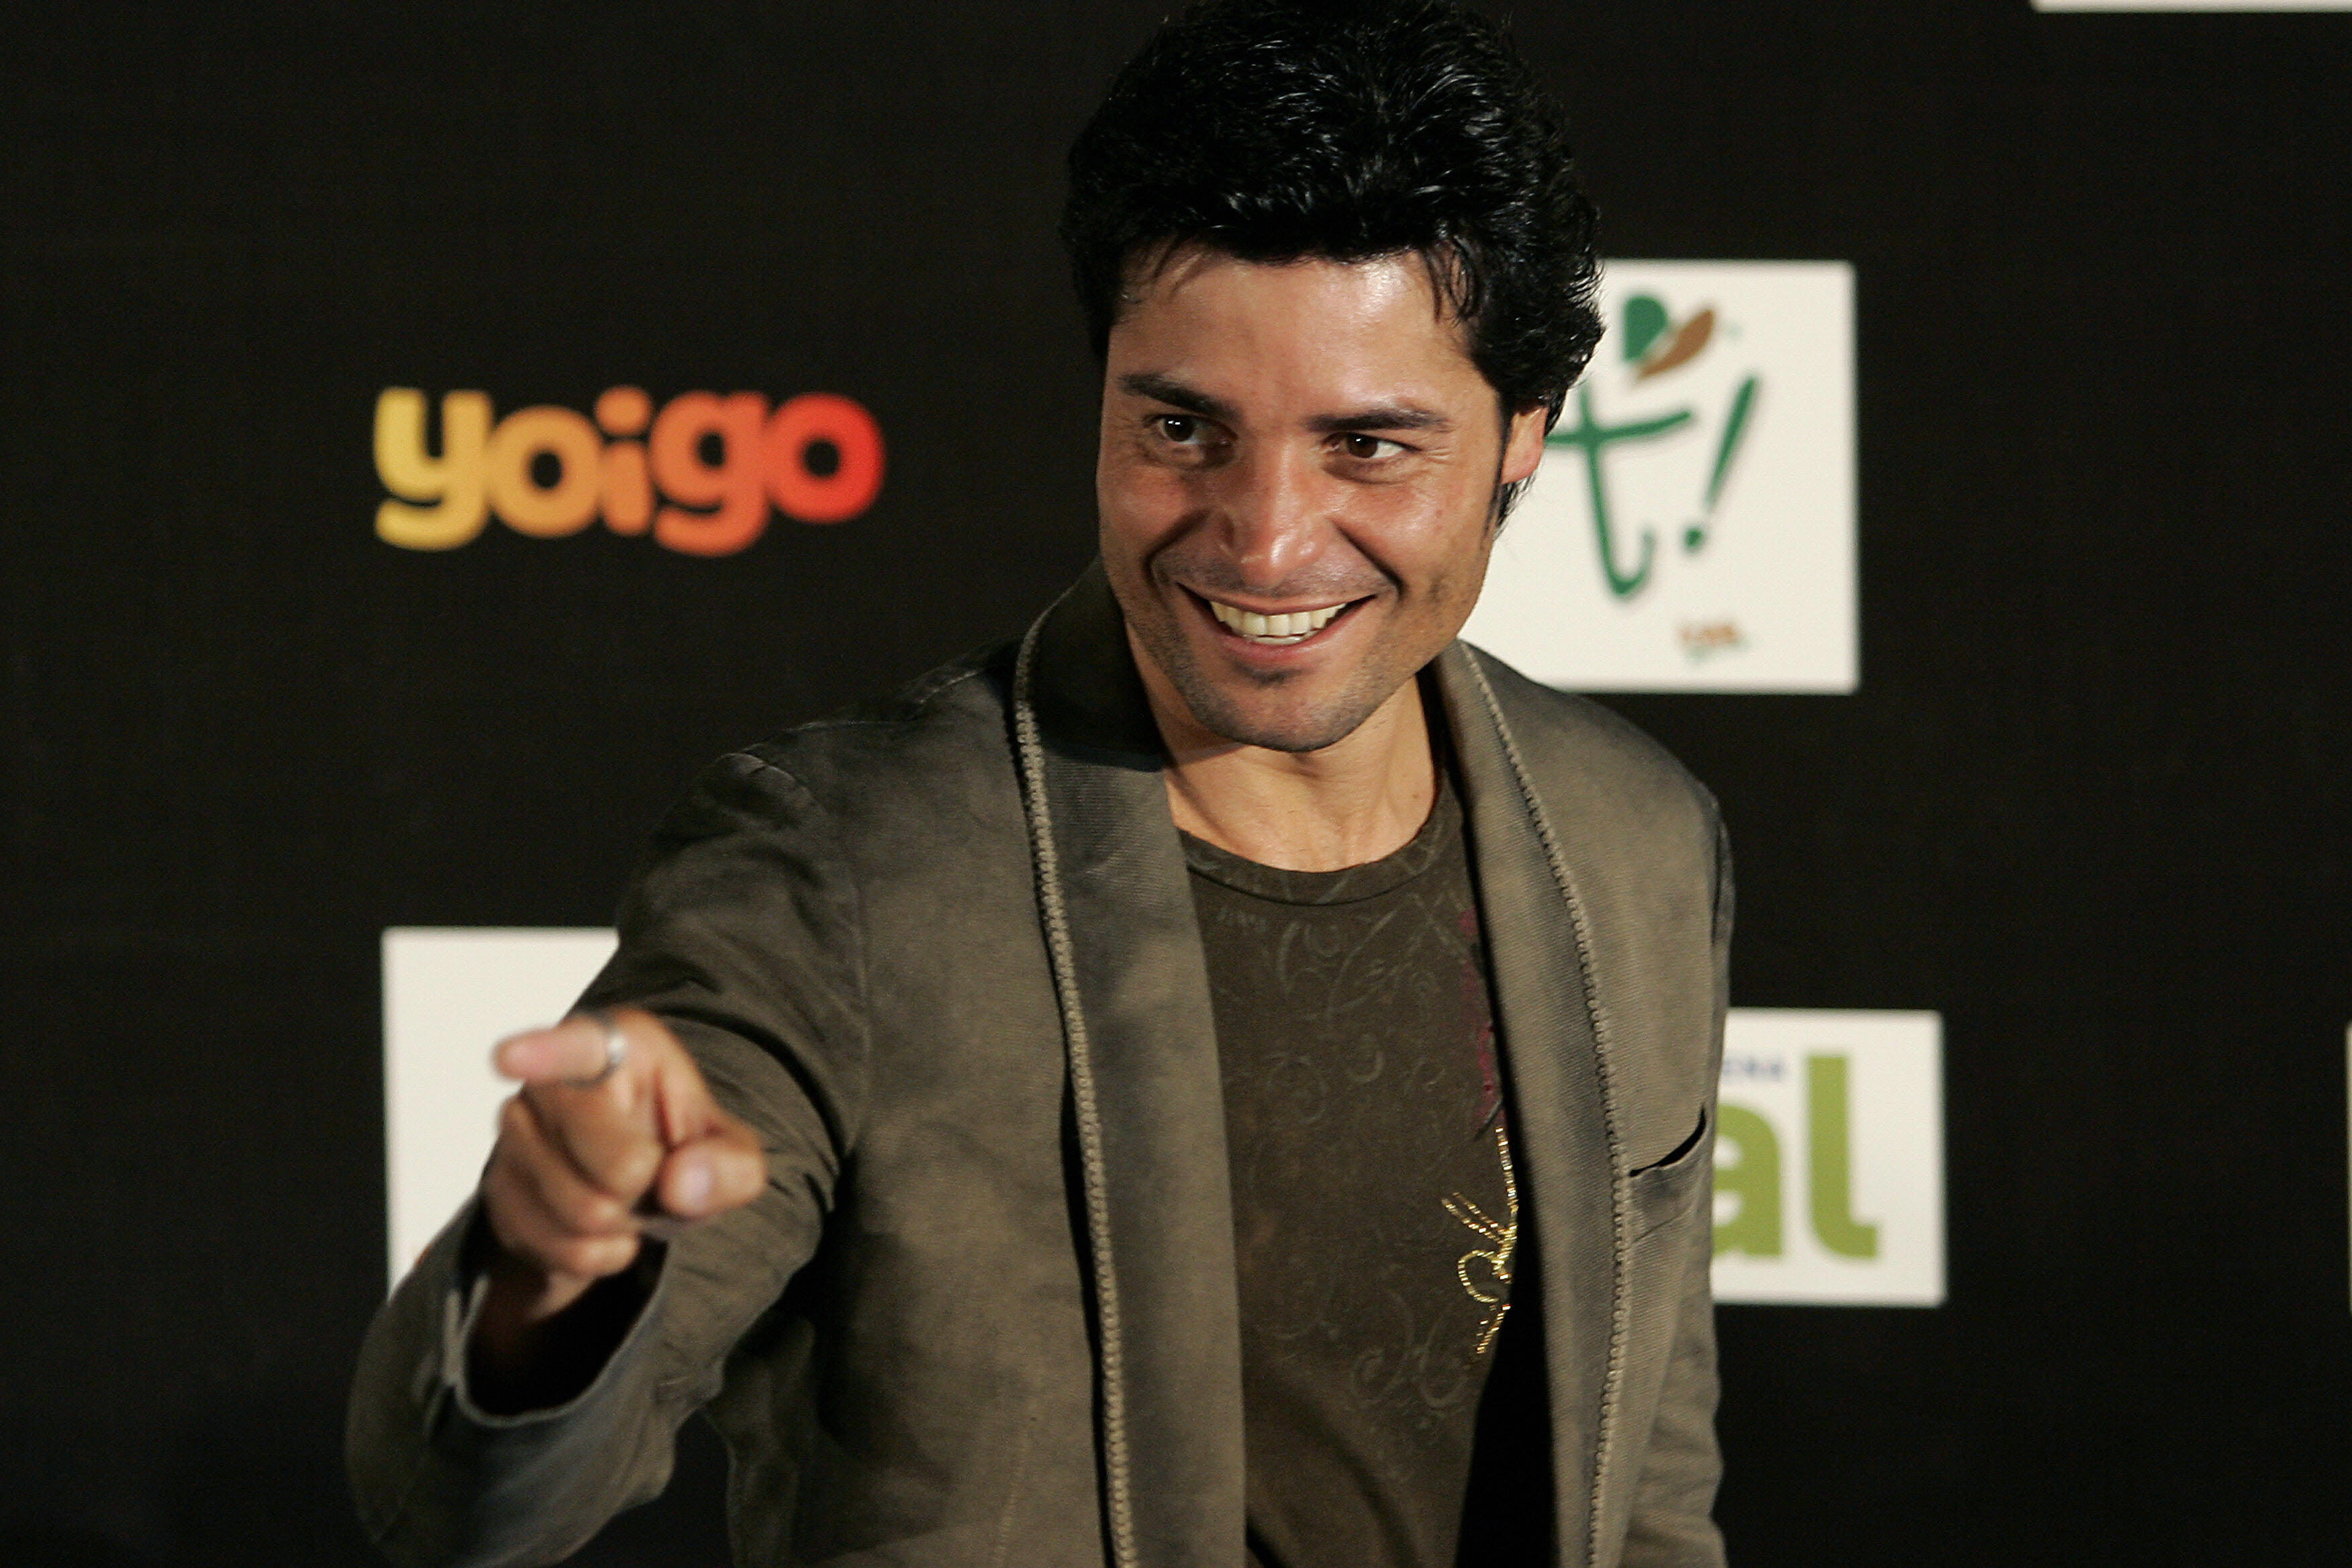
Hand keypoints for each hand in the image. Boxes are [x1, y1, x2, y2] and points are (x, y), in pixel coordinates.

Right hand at [470, 1008, 765, 1386]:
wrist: (629, 1194)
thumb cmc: (677, 1150)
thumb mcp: (729, 1153)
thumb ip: (729, 1164)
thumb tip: (682, 1184)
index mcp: (615, 1048)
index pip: (576, 1048)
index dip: (543, 1053)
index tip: (509, 1058)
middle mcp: (552, 1083)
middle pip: (608, 1157)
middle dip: (645, 1183)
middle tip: (650, 1171)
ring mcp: (516, 1135)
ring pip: (583, 1210)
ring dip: (622, 1223)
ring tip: (626, 1197)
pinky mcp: (498, 1190)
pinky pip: (562, 1247)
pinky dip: (599, 1253)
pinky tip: (603, 1229)